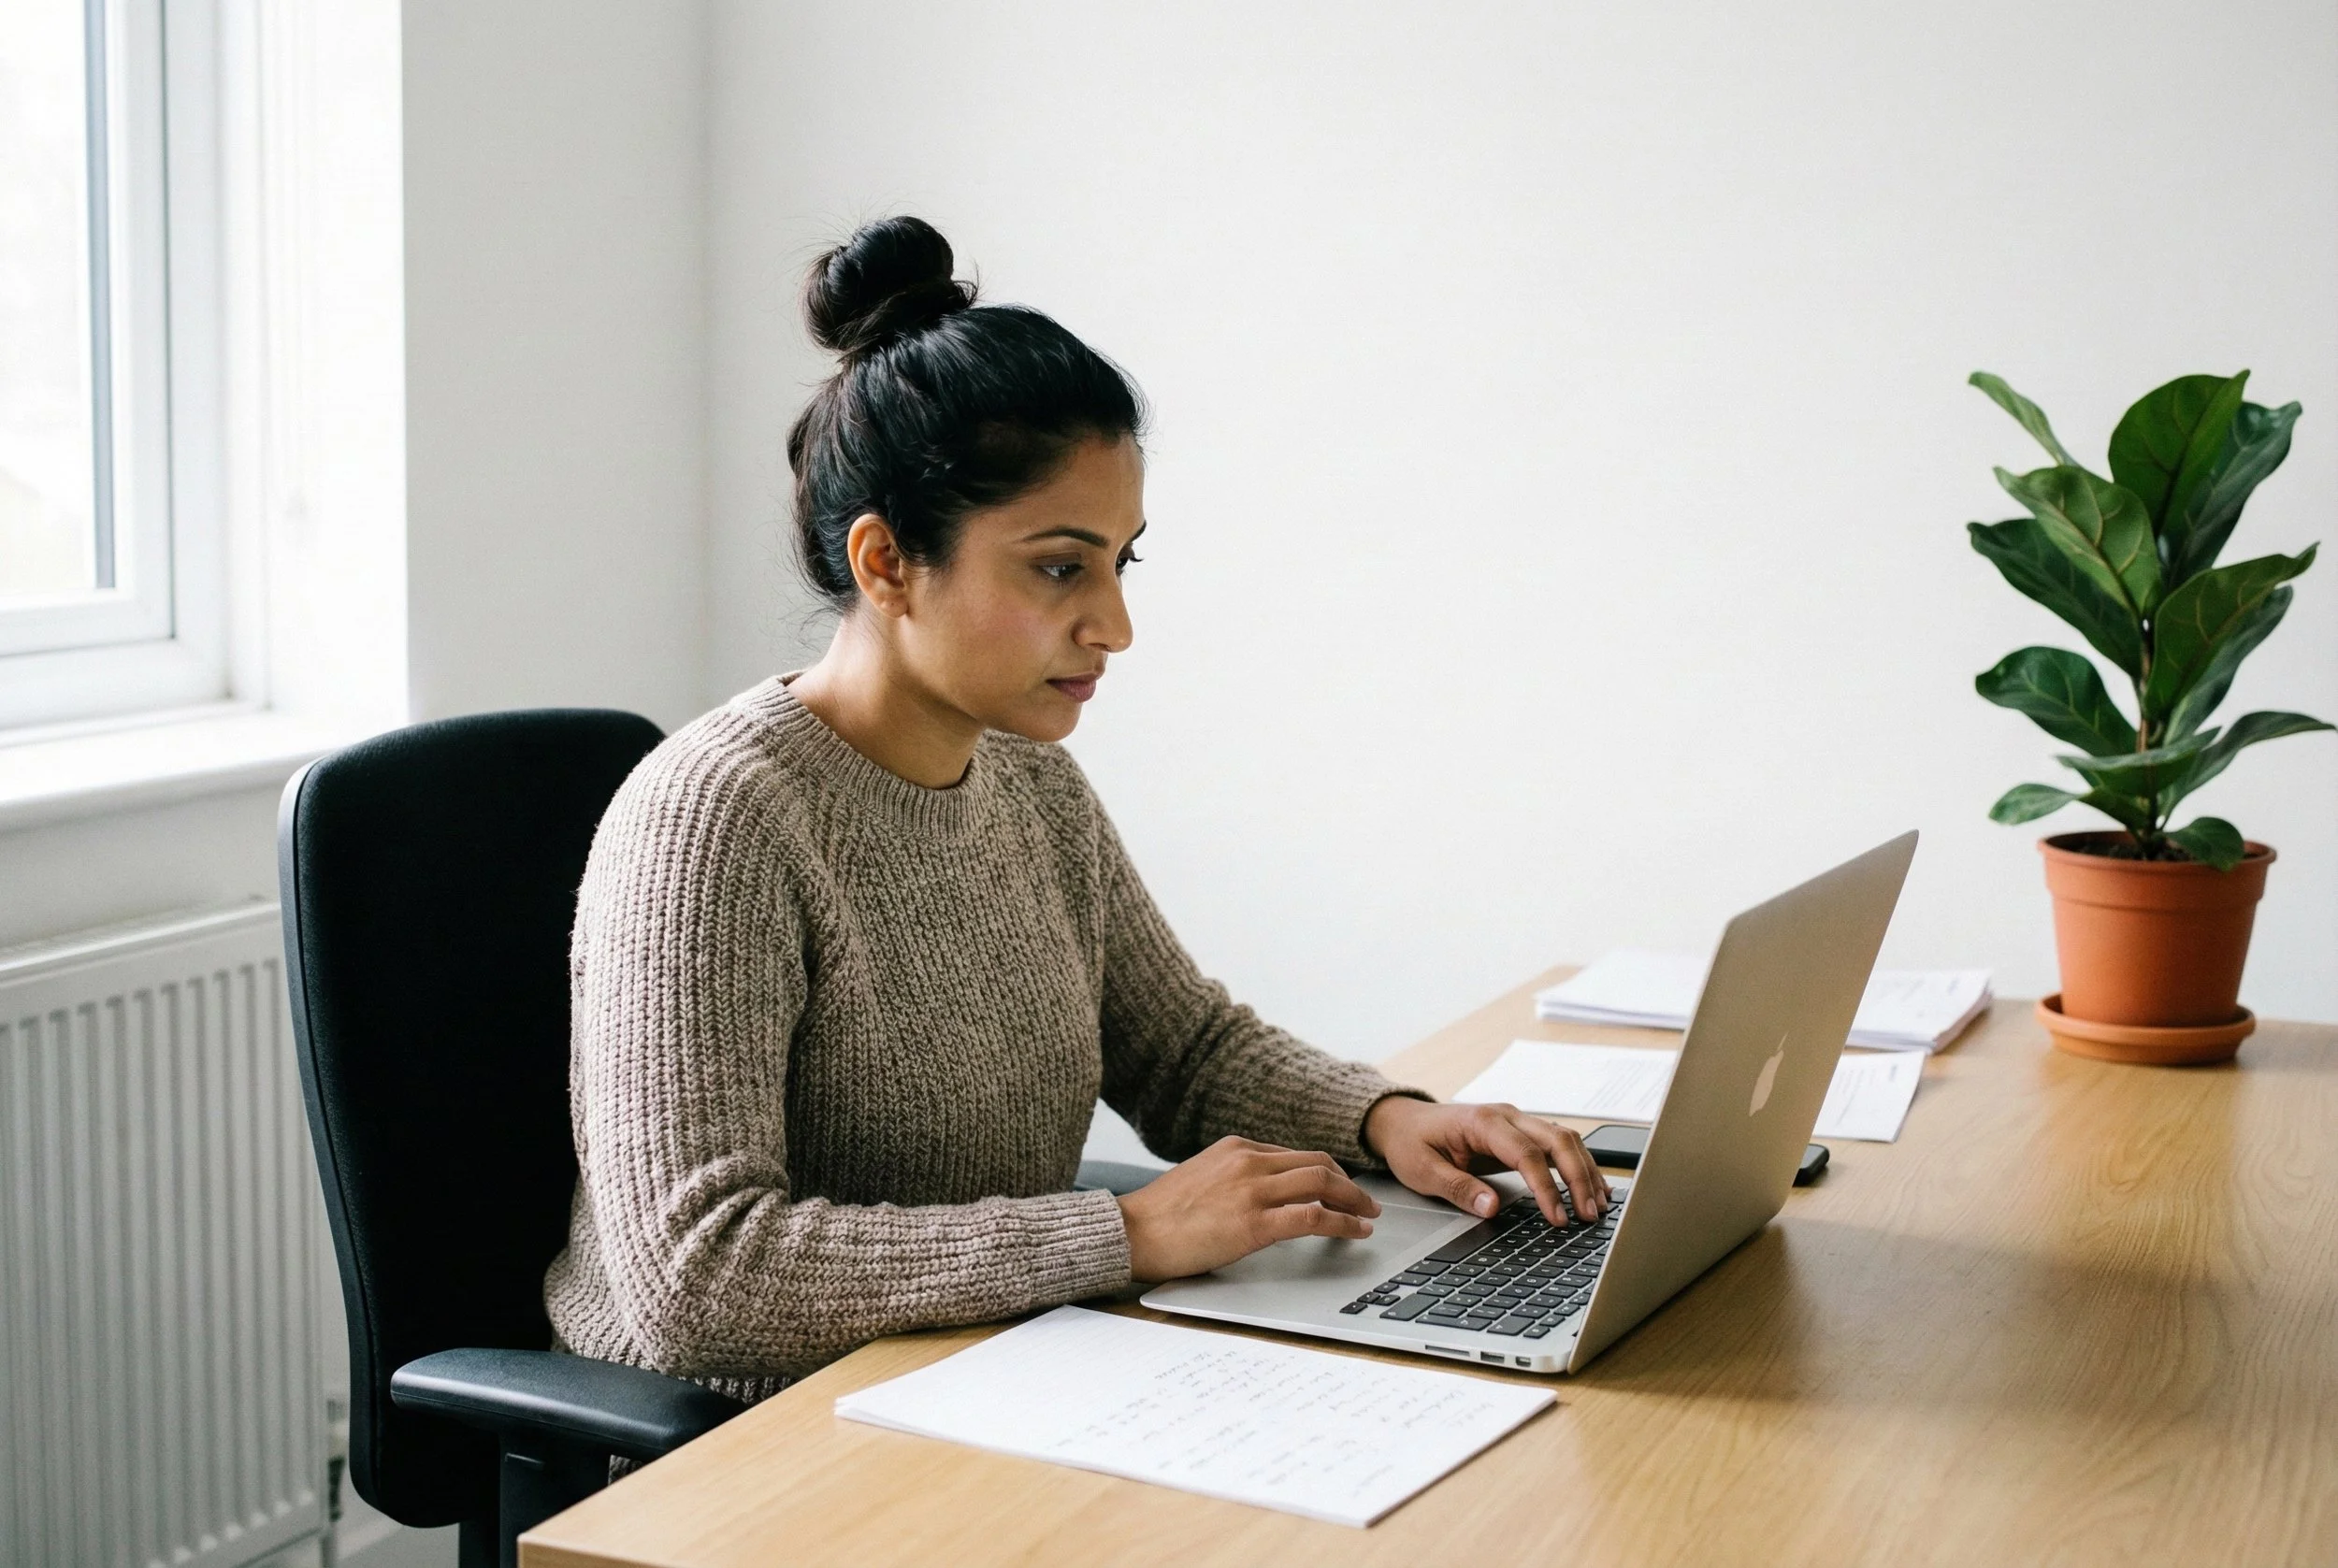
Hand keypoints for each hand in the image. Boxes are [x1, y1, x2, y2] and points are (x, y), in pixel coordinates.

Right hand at [1117, 1136, 1381, 1281]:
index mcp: (1236, 1148)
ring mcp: (1252, 1190)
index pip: (1296, 1155)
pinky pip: (1313, 1218)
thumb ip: (1235, 1177)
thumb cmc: (1162, 1214)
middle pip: (1318, 1163)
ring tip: (1369, 1215)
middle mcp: (1248, 1161)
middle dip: (1349, 1182)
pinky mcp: (1253, 1223)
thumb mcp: (1203, 1178)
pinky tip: (1355, 1231)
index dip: (1326, 1172)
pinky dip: (1343, 1223)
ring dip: (1354, 1200)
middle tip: (1366, 1200)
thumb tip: (1265, 1193)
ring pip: (1322, 1184)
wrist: (1133, 1231)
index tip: (1341, 1187)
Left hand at [1362, 1095, 1610, 1226]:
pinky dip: (1579, 1165)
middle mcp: (1506, 1116)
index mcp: (1482, 1122)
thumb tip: (1491, 1208)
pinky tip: (1592, 1187)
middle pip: (1558, 1139)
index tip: (1557, 1217)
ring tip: (1597, 1207)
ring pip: (1565, 1139)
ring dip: (1585, 1171)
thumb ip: (1458, 1188)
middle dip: (1578, 1178)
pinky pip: (1558, 1144)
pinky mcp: (1521, 1133)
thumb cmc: (1411, 1143)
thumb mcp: (1423, 1170)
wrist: (1403, 1121)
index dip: (1547, 1187)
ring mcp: (1516, 1121)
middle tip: (1587, 1215)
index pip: (1527, 1154)